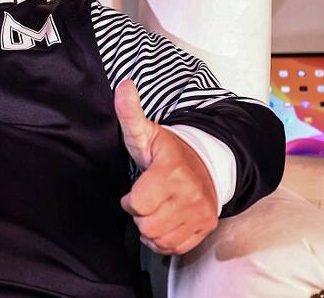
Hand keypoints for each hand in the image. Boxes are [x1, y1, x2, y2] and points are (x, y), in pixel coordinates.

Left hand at [116, 80, 217, 254]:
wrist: (210, 164)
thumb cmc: (168, 152)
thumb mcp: (146, 132)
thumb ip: (130, 112)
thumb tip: (123, 85)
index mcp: (171, 171)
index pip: (138, 204)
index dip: (130, 200)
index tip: (134, 190)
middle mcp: (189, 194)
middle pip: (146, 225)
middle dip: (139, 215)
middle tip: (145, 200)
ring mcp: (200, 213)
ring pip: (159, 239)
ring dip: (150, 229)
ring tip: (155, 211)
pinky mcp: (205, 227)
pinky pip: (174, 248)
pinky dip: (164, 241)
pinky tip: (164, 222)